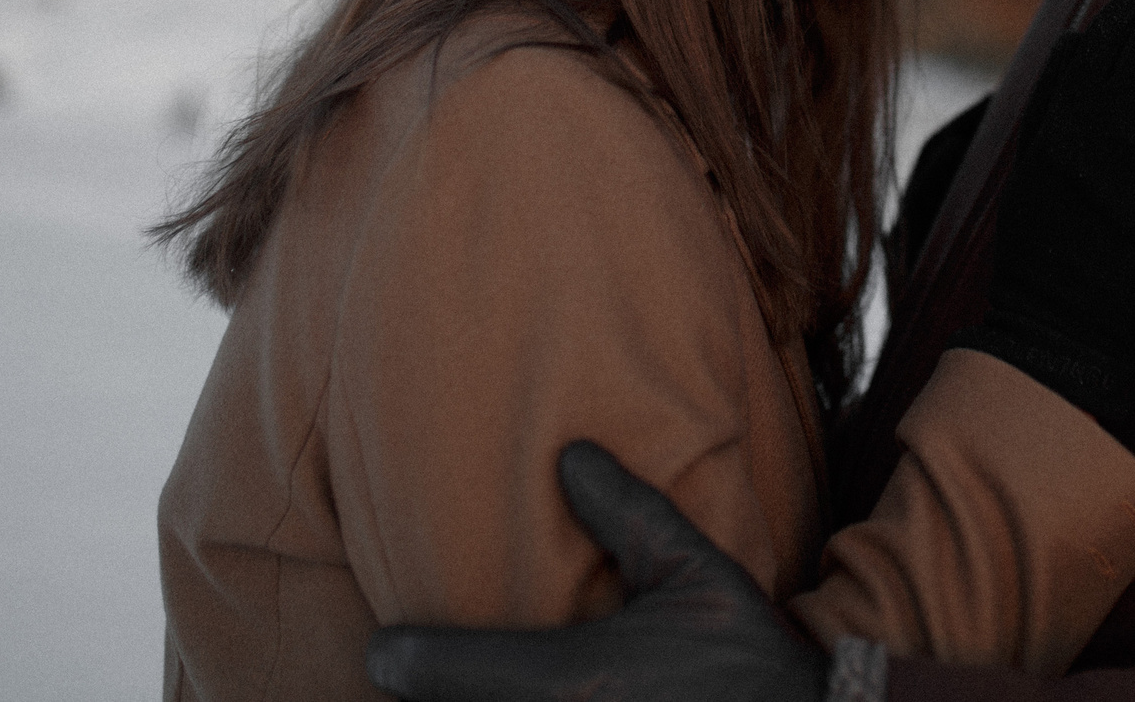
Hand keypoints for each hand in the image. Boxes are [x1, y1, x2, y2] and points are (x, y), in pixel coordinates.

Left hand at [367, 440, 826, 701]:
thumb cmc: (751, 661)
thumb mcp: (697, 576)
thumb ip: (630, 516)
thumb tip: (570, 456)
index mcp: (571, 682)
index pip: (450, 671)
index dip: (405, 659)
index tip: (383, 650)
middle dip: (435, 700)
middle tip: (411, 682)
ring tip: (456, 698)